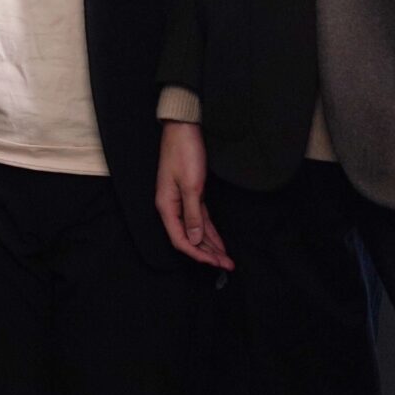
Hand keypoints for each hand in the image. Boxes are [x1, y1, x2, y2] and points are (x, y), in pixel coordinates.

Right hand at [154, 120, 233, 269]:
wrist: (183, 128)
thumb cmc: (184, 153)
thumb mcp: (191, 185)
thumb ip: (192, 214)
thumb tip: (193, 239)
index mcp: (166, 206)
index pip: (180, 239)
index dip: (197, 254)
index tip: (214, 263)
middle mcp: (172, 207)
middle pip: (189, 238)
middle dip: (208, 253)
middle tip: (227, 265)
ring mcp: (181, 202)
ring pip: (196, 231)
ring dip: (210, 245)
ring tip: (226, 259)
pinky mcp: (191, 195)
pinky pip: (200, 220)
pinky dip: (210, 232)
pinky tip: (219, 242)